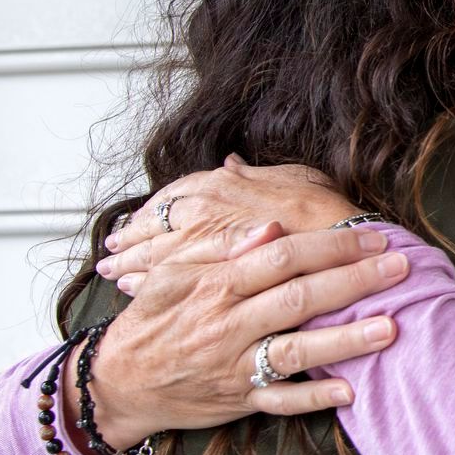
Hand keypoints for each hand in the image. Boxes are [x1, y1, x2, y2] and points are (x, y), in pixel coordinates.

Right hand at [69, 221, 409, 450]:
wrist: (117, 383)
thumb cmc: (152, 320)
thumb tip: (270, 227)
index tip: (372, 236)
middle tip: (400, 268)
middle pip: (299, 298)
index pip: (283, 257)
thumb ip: (222, 248)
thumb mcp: (172, 273)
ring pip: (296, 351)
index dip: (331, 245)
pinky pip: (280, 402)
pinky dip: (315, 398)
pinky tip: (350, 389)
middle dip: (354, 281)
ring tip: (389, 327)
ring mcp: (234, 366)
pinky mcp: (238, 400)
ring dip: (345, 340)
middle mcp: (228, 324)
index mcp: (216, 285)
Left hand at [100, 156, 358, 287]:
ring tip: (113, 271)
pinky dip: (141, 285)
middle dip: (129, 237)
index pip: (174, 194)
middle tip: (110, 248)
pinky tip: (131, 292)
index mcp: (222, 185)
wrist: (344, 254)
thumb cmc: (324, 215)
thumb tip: (230, 162)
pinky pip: (160, 281)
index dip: (154, 208)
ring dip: (128, 262)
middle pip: (153, 224)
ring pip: (150, 254)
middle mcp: (202, 211)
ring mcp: (199, 246)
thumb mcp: (295, 179)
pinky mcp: (202, 281)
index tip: (137, 218)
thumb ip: (256, 174)